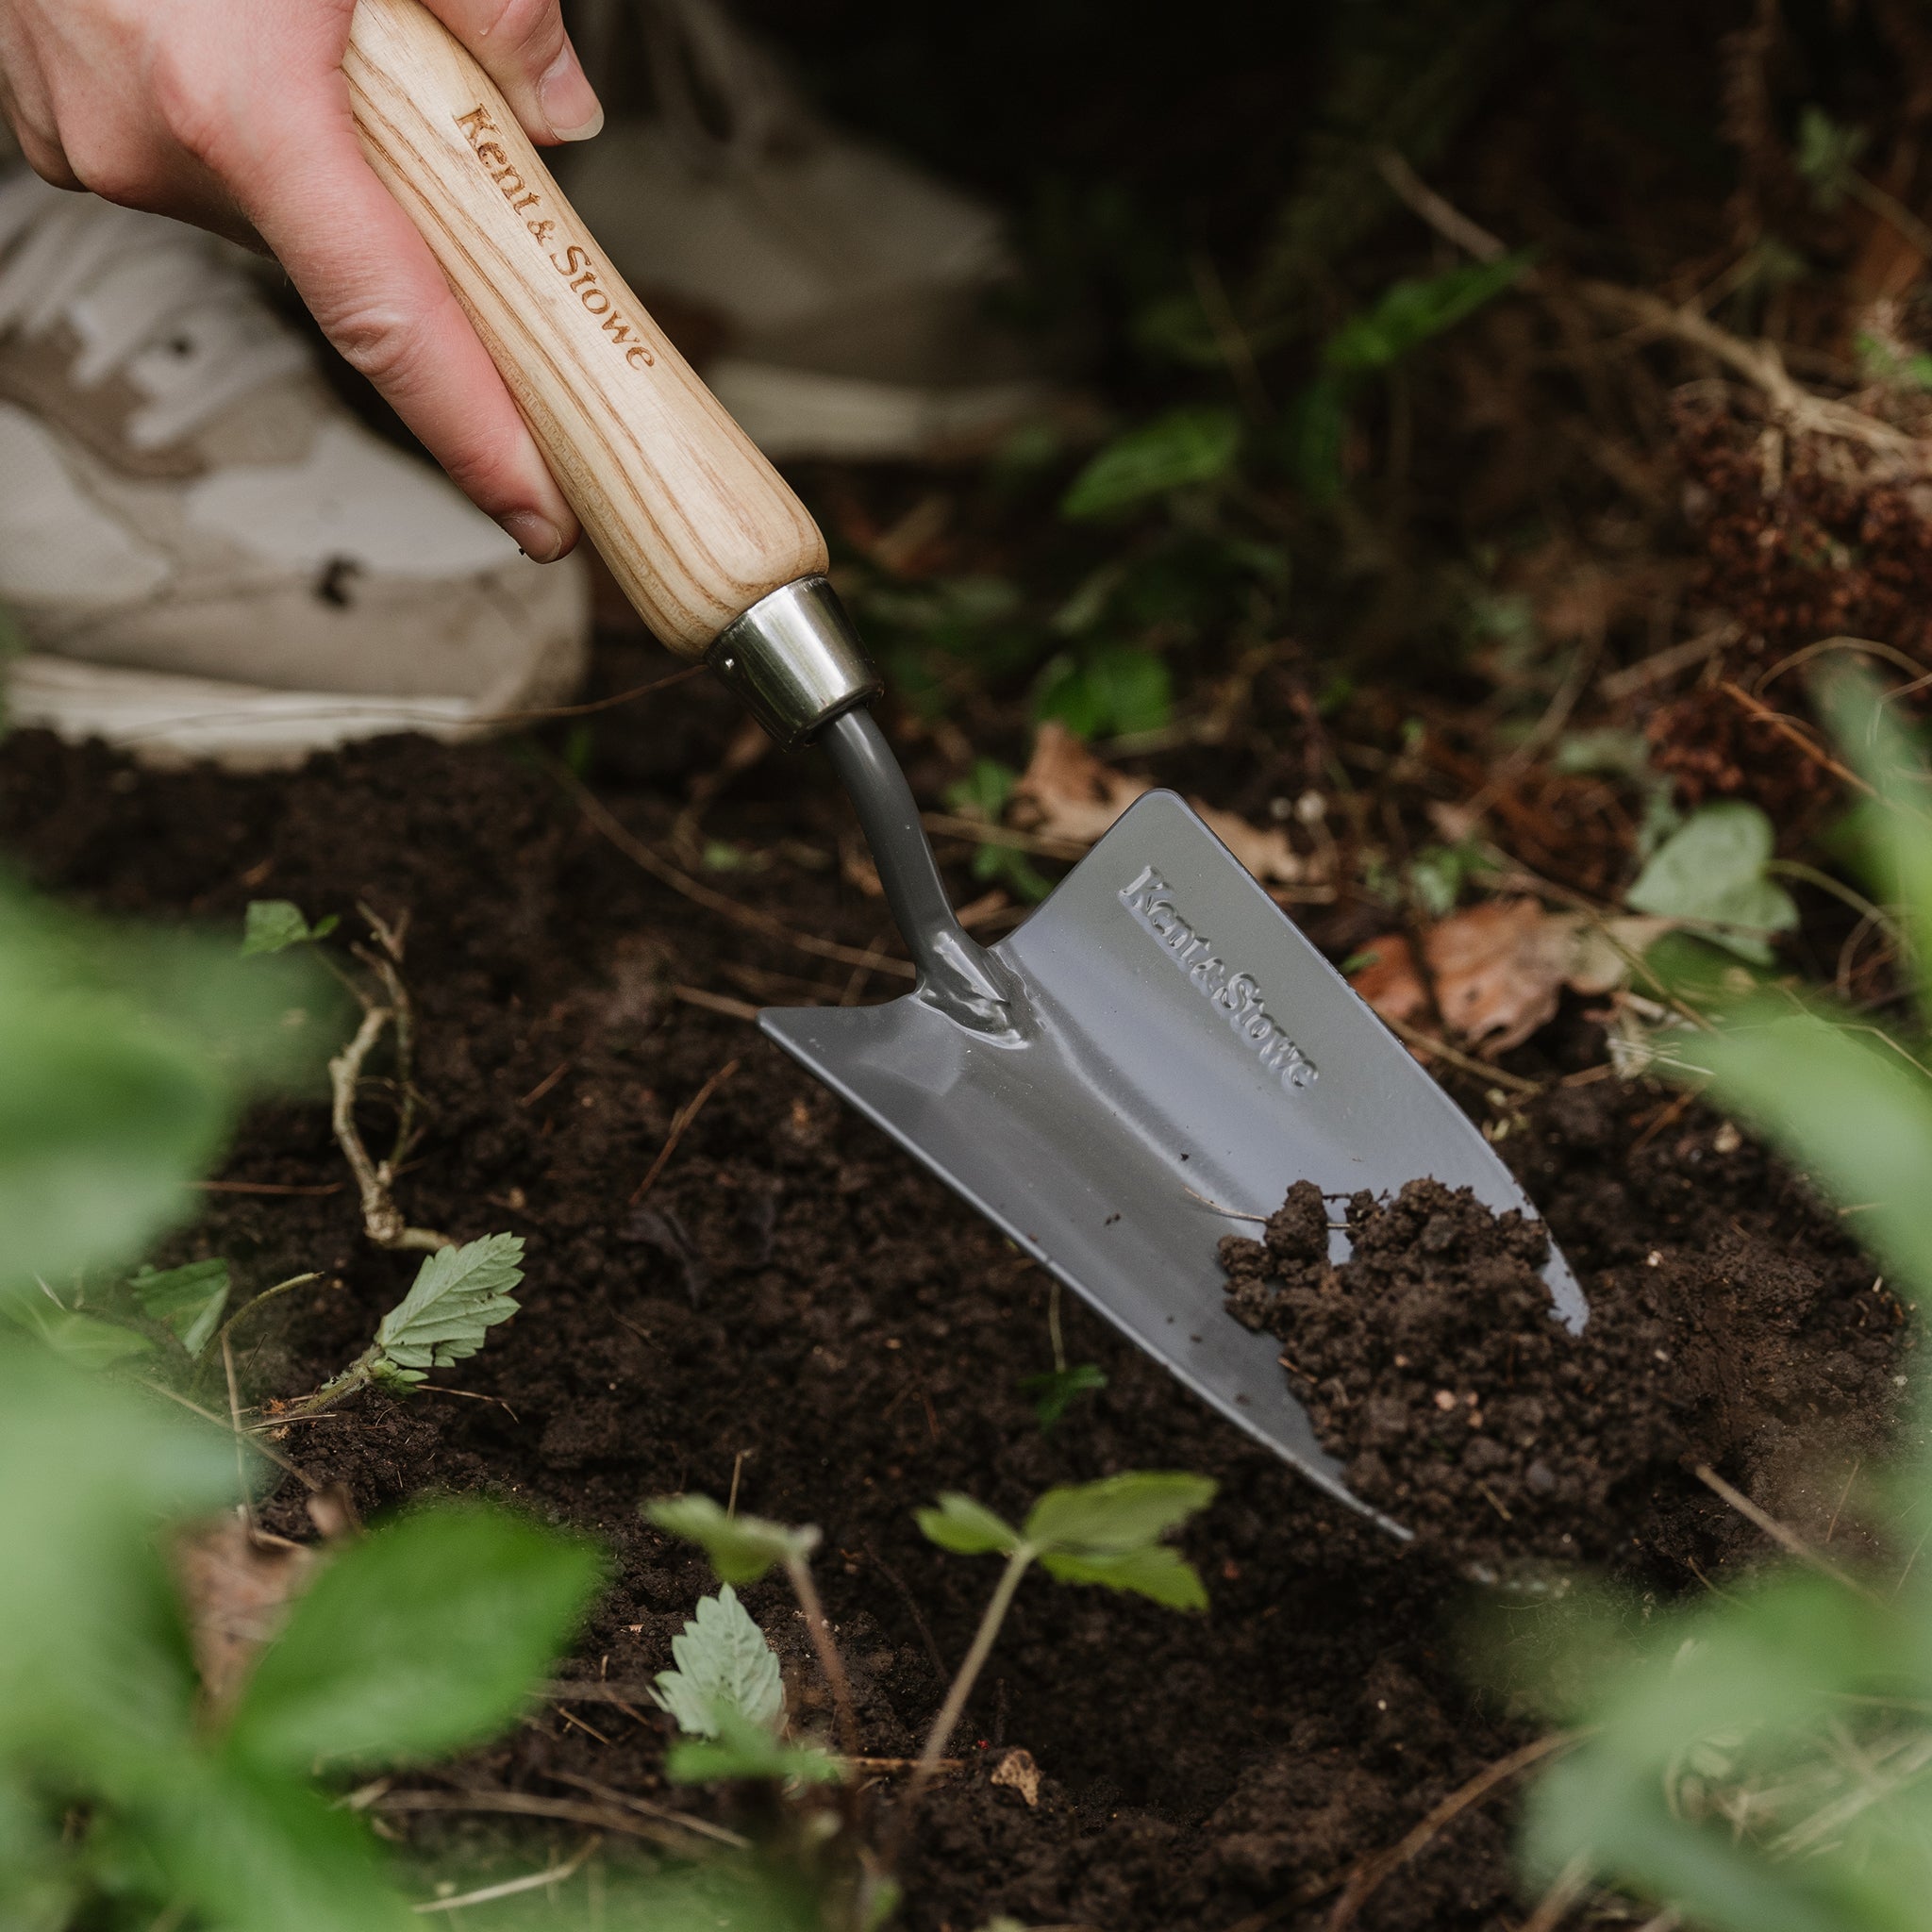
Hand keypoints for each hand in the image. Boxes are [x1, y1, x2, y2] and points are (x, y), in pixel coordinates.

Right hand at [0, 0, 601, 560]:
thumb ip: (494, 10)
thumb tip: (564, 119)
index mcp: (237, 107)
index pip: (394, 327)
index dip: (478, 436)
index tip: (544, 518)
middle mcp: (146, 149)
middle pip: (339, 265)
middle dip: (414, 240)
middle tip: (462, 187)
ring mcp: (81, 139)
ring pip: (269, 211)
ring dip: (324, 167)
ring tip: (307, 44)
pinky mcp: (51, 121)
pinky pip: (196, 166)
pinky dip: (253, 137)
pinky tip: (245, 42)